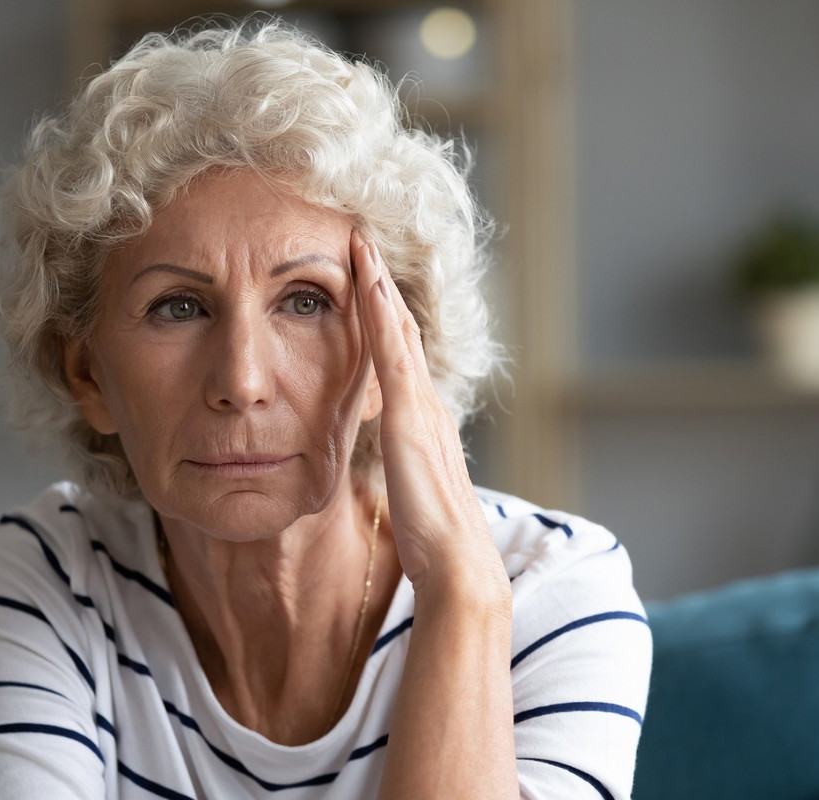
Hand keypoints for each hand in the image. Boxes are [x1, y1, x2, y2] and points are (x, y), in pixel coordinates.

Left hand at [351, 231, 504, 593]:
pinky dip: (378, 312)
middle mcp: (428, 403)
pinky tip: (364, 280)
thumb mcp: (413, 491)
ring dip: (378, 282)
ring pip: (398, 329)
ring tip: (359, 242)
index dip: (384, 314)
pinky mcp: (411, 416)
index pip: (401, 354)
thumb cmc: (435, 539)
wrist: (459, 563)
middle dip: (382, 282)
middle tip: (361, 239)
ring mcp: (422, 405)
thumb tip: (395, 466)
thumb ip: (404, 467)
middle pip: (402, 329)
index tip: (366, 278)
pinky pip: (391, 351)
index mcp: (425, 420)